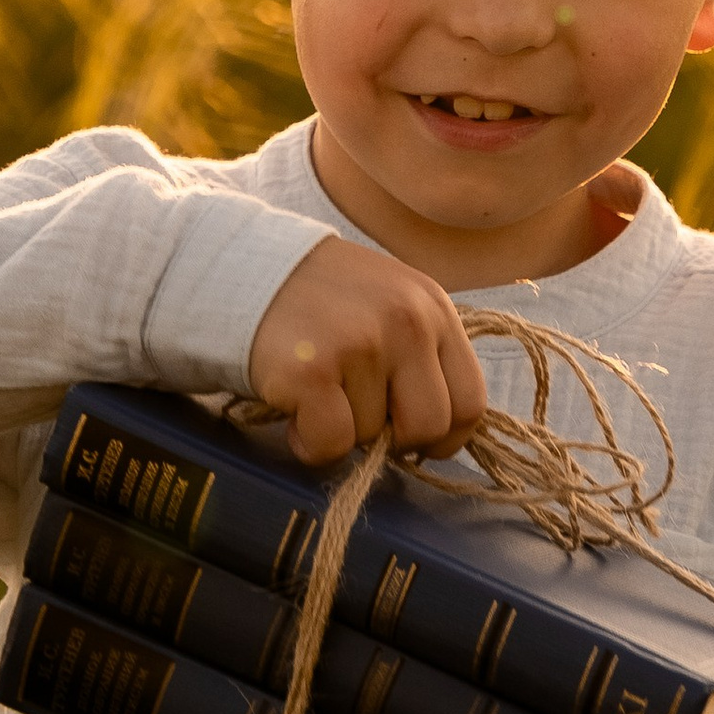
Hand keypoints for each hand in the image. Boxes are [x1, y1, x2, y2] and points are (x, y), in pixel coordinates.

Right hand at [247, 237, 487, 467]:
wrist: (241, 268)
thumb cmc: (320, 301)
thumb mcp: (390, 306)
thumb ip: (421, 356)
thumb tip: (436, 434)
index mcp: (433, 308)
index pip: (471, 402)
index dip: (446, 436)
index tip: (413, 439)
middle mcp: (406, 322)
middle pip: (430, 427)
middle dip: (396, 440)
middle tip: (360, 418)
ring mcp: (360, 344)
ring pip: (373, 437)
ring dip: (343, 431)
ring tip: (316, 392)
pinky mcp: (313, 371)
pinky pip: (331, 445)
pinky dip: (310, 444)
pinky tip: (295, 413)